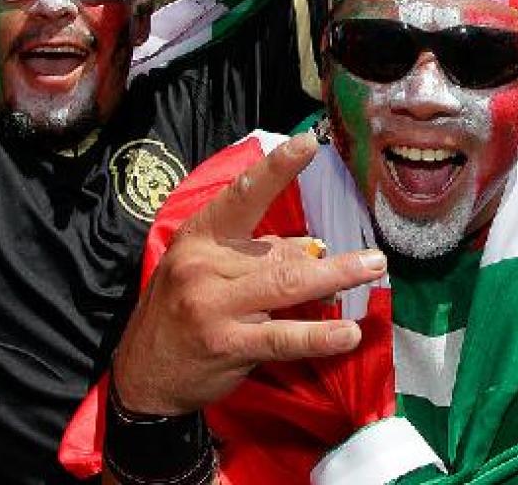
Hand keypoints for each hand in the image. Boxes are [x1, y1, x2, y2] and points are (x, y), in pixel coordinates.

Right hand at [111, 133, 387, 414]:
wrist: (142, 373)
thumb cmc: (182, 311)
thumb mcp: (209, 271)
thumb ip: (258, 255)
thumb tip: (316, 250)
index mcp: (201, 236)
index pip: (242, 195)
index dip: (275, 169)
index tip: (307, 144)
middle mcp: (205, 265)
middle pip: (279, 252)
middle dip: (328, 257)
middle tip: (375, 256)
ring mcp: (215, 305)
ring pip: (287, 285)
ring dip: (336, 277)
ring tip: (372, 271)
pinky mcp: (228, 344)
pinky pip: (282, 337)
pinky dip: (318, 336)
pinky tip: (347, 334)